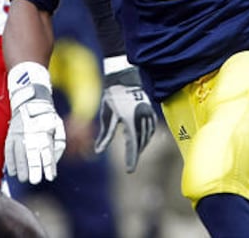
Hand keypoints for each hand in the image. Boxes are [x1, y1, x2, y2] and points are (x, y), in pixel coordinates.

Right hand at [5, 62, 65, 183]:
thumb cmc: (47, 117)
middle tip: (34, 180)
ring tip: (22, 179)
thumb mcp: (58, 125)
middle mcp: (31, 134)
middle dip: (34, 168)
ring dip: (21, 167)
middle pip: (32, 153)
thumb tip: (55, 158)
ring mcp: (19, 134)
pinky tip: (12, 171)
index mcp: (44, 132)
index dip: (48, 165)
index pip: (47, 152)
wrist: (31, 100)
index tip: (50, 177)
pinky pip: (9, 149)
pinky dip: (10, 161)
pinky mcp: (11, 134)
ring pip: (19, 153)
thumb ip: (59, 142)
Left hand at [94, 57, 156, 172]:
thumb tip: (98, 151)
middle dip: (135, 154)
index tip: (129, 171)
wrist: (125, 76)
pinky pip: (150, 129)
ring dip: (140, 146)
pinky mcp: (150, 110)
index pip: (132, 144)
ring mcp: (148, 113)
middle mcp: (141, 117)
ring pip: (147, 136)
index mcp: (128, 118)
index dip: (131, 159)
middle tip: (130, 164)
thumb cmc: (112, 95)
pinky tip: (140, 141)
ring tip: (134, 153)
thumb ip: (104, 134)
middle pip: (140, 142)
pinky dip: (145, 136)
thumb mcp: (106, 114)